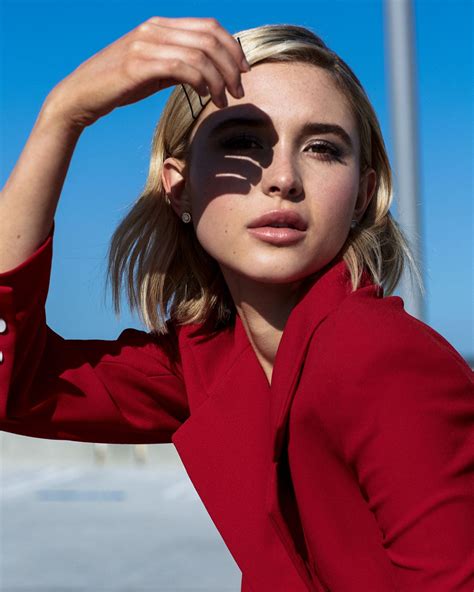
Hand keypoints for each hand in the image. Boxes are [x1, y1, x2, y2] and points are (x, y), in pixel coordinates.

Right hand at [44, 16, 248, 129]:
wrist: (81, 95)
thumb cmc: (117, 86)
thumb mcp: (152, 72)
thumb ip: (177, 67)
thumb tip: (205, 76)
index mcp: (160, 26)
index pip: (209, 26)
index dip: (233, 48)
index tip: (243, 72)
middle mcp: (154, 29)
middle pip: (210, 38)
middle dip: (232, 66)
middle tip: (239, 91)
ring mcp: (145, 44)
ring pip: (200, 54)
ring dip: (219, 80)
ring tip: (224, 100)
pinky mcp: (138, 65)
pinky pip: (182, 68)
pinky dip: (201, 82)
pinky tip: (204, 96)